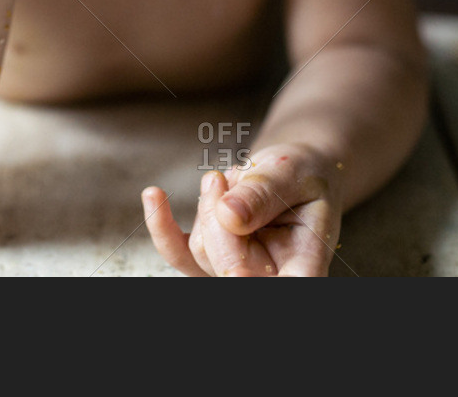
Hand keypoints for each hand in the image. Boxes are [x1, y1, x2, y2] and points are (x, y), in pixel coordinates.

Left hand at [141, 144, 344, 276]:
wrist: (292, 173)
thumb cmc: (302, 174)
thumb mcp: (291, 172)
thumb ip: (265, 193)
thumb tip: (228, 215)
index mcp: (303, 267)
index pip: (281, 286)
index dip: (250, 281)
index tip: (234, 272)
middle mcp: (267, 278)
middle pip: (226, 265)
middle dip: (216, 214)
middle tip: (220, 178)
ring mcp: (233, 272)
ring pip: (200, 251)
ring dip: (206, 206)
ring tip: (228, 181)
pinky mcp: (207, 259)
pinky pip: (175, 250)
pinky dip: (161, 224)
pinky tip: (154, 196)